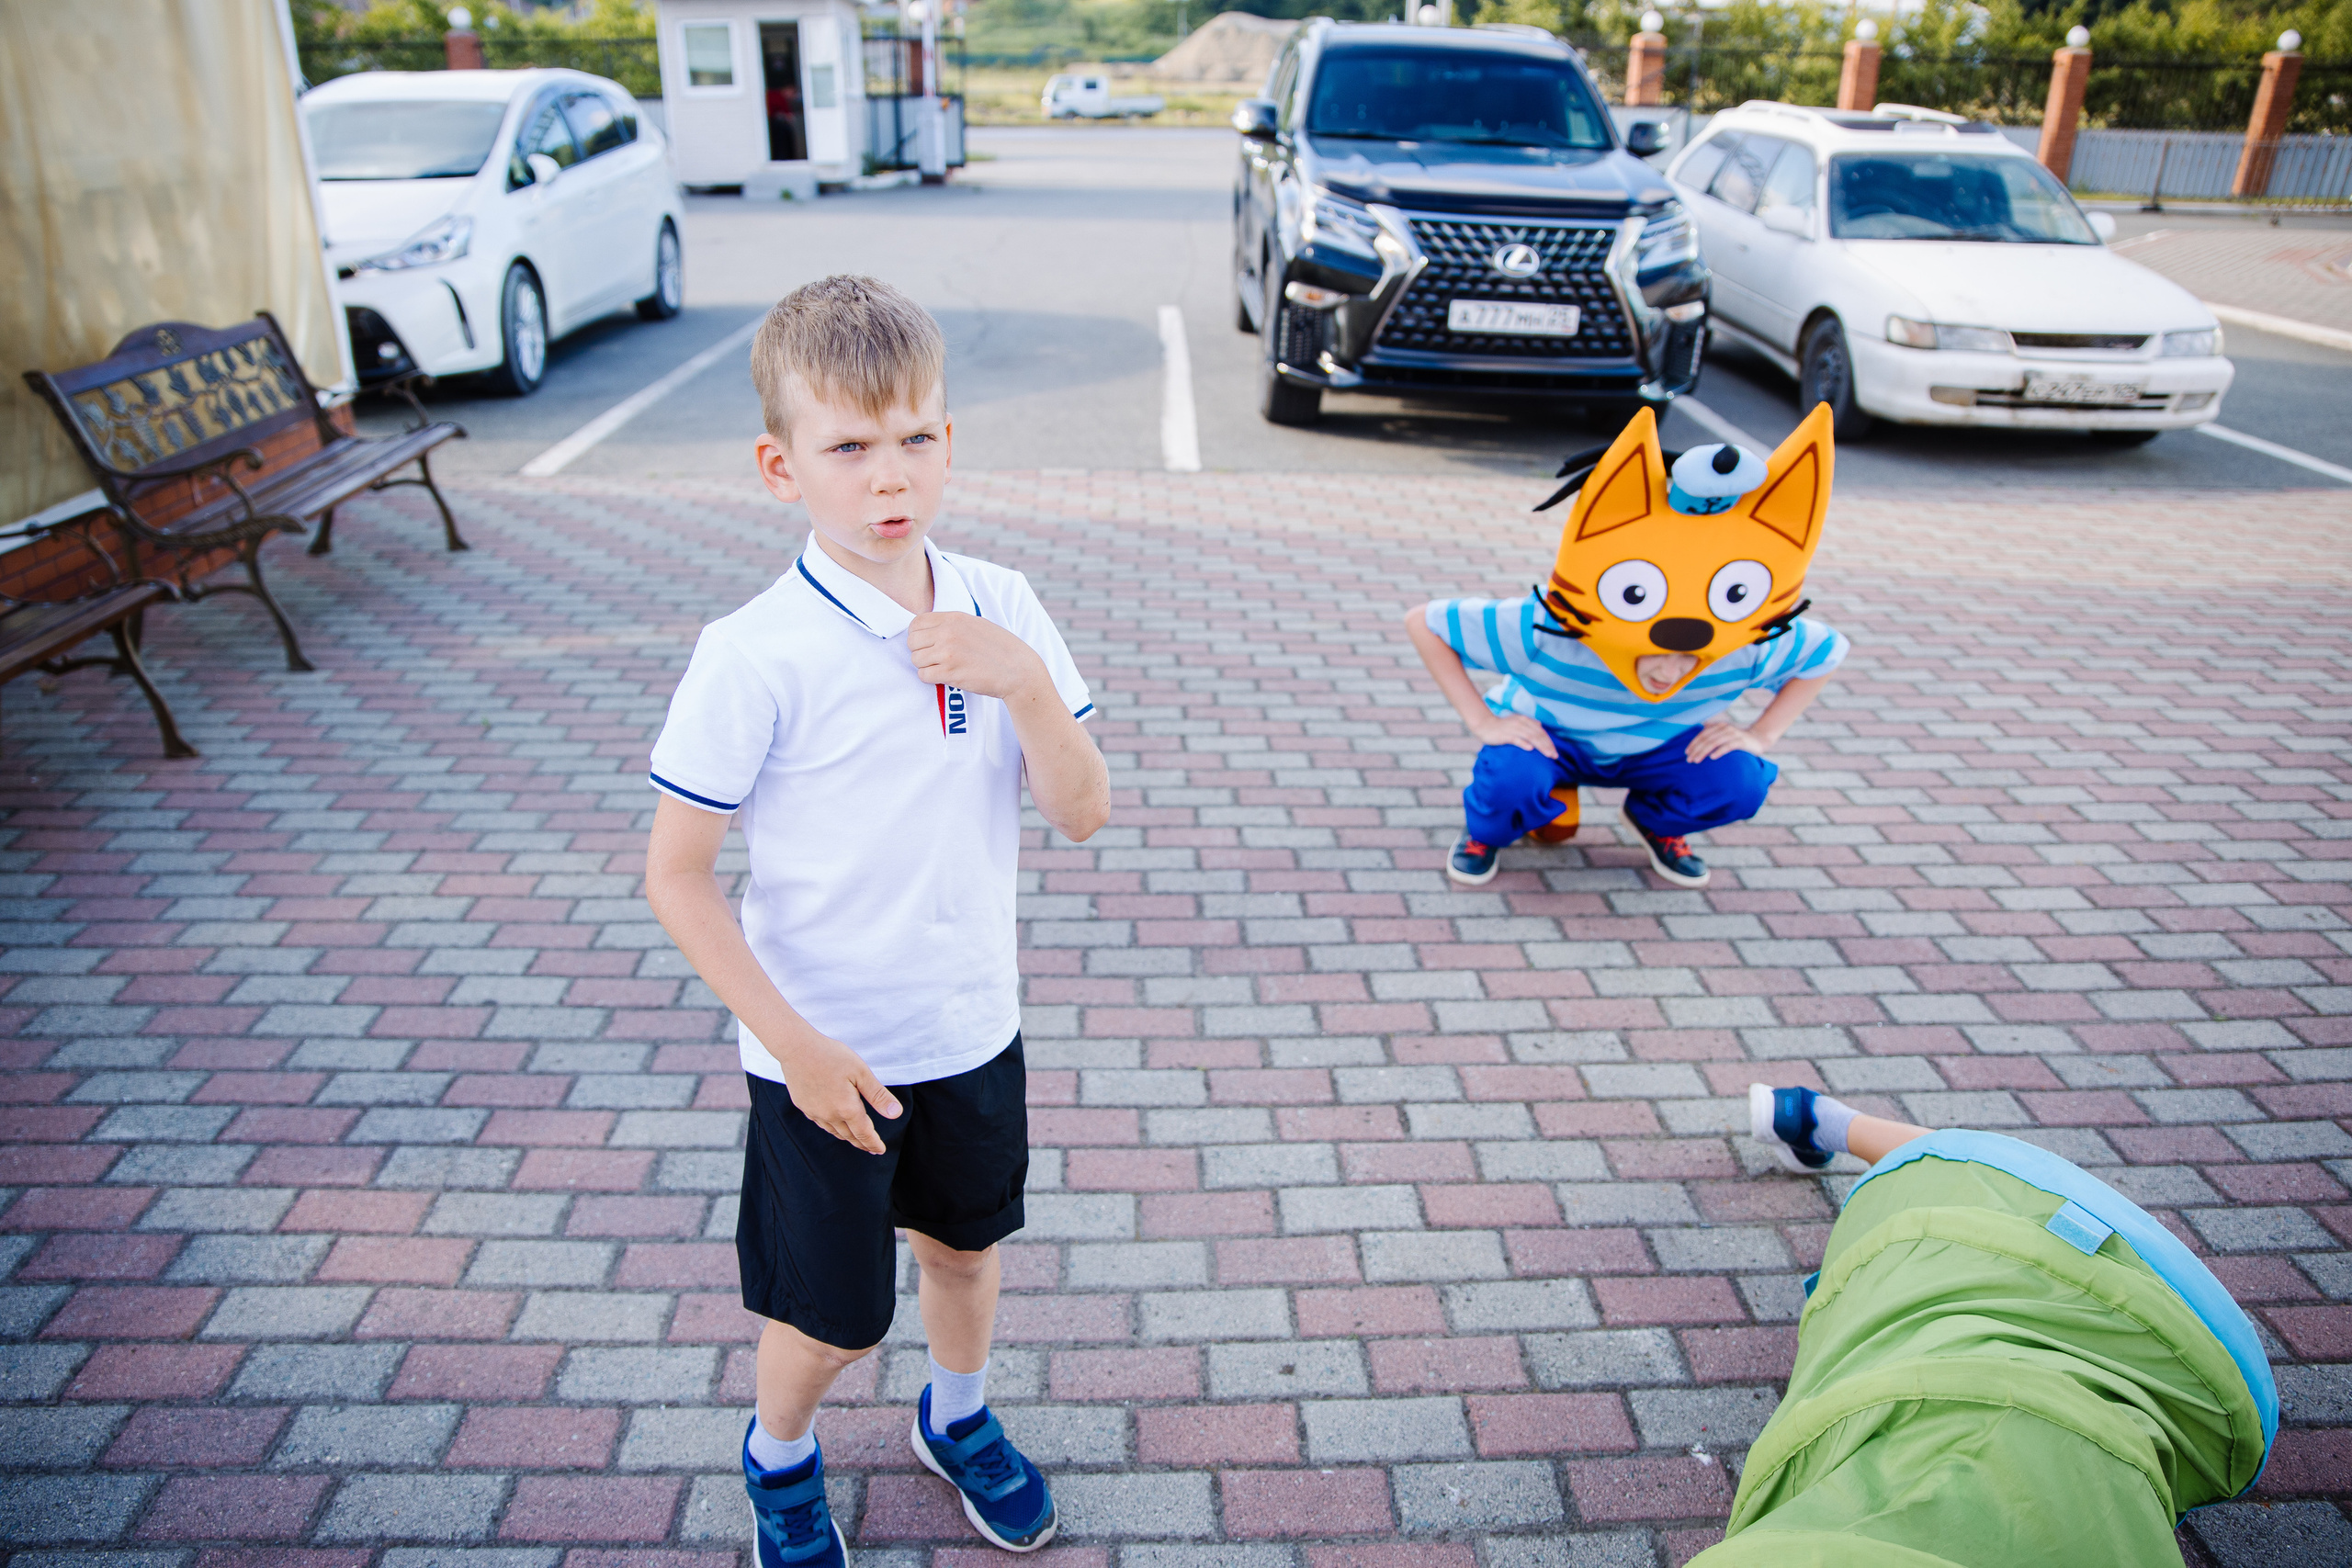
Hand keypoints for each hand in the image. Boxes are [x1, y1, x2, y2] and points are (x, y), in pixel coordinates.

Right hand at [777, 1033, 902, 1153]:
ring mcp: (814, 1112)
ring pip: (834, 1132)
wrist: (797, 1048)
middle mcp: (830, 1115)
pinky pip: (821, 1123)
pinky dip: (832, 1128)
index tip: (880, 1150)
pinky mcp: (803, 1106)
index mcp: (847, 1108)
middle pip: (849, 1136)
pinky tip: (835, 1124)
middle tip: (872, 1148)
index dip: (874, 1143)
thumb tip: (896, 1114)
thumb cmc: (831, 1056)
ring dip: (847, 1137)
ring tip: (856, 1139)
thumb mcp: (861, 1072)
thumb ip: (878, 1096)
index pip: (864, 1134)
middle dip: (862, 1143)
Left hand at [908, 611, 1047, 699]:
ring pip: (916, 660)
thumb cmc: (1000, 648)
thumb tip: (930, 630)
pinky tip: (946, 677)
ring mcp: (948, 653)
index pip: (916, 623)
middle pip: (912, 642)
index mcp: (954, 618)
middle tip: (934, 659)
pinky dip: (931, 679)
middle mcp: (948, 633)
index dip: (917, 635)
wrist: (1018, 670)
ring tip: (943, 668)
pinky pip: (924, 676)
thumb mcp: (976, 625)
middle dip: (920, 652)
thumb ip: (953, 625)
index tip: (927, 644)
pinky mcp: (950, 673)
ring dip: (926, 667)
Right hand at [1469, 710, 1557, 757]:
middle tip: (1555, 756)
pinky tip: (1530, 749)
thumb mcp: (1517, 721)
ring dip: (1541, 746)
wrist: (1484, 725)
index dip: (1549, 741)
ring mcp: (1513, 729)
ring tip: (1548, 755)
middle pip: (1538, 735)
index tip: (1555, 752)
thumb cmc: (1501, 726)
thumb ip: (1528, 723)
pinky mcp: (1505, 735)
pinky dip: (1524, 744)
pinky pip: (1516, 739)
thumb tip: (1539, 725)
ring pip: (1531, 737)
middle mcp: (1521, 723)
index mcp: (1525, 720)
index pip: (1541, 731)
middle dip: (1548, 745)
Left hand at [1687, 717, 1766, 762]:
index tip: (1686, 753)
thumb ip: (1713, 737)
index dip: (1693, 743)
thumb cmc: (1738, 741)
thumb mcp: (1724, 736)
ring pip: (1714, 742)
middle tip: (1689, 760)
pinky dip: (1719, 751)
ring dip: (1703, 752)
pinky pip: (1728, 746)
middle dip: (1696, 750)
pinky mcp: (1741, 742)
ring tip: (1697, 761)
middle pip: (1706, 739)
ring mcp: (1733, 734)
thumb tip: (1697, 744)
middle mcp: (1725, 728)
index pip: (1702, 734)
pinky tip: (1712, 758)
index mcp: (1719, 726)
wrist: (1759, 739)